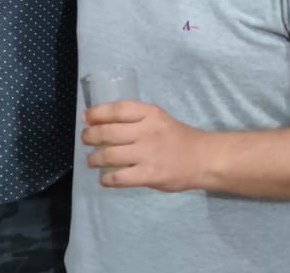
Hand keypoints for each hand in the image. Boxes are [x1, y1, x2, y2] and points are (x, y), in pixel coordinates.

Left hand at [82, 100, 205, 192]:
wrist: (204, 159)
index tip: (85, 118)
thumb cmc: (178, 137)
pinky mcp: (150, 175)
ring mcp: (148, 154)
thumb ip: (135, 118)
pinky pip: (120, 178)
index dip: (96, 113)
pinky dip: (107, 179)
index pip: (116, 109)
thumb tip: (103, 121)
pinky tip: (104, 179)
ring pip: (109, 155)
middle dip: (90, 136)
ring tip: (91, 161)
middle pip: (108, 132)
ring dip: (94, 159)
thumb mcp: (158, 118)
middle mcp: (147, 131)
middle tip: (85, 139)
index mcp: (149, 113)